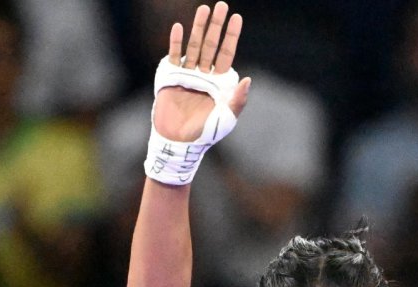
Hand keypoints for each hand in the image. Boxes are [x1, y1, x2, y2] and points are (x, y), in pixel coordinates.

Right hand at [153, 2, 250, 141]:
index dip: (232, 36)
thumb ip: (238, 100)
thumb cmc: (207, 133)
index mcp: (219, 82)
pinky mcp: (170, 77)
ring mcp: (187, 74)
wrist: (180, 142)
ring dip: (198, 27)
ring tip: (203, 9)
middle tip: (221, 5)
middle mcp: (204, 74)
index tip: (237, 18)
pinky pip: (174, 56)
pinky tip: (179, 27)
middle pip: (211, 44)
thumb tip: (248, 79)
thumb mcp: (227, 118)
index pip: (227, 53)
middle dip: (216, 25)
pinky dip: (175, 41)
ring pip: (194, 45)